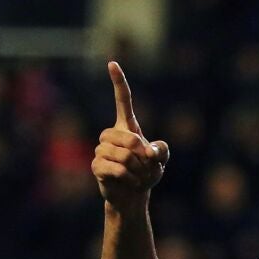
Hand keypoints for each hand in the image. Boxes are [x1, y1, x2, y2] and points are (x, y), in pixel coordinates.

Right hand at [93, 61, 168, 212]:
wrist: (133, 195)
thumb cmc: (146, 173)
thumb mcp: (161, 160)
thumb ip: (162, 150)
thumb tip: (148, 150)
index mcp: (126, 127)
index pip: (122, 100)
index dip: (118, 82)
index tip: (112, 63)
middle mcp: (111, 135)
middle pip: (128, 137)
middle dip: (142, 153)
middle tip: (146, 166)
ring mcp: (101, 150)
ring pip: (123, 155)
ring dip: (138, 169)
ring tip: (138, 176)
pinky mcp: (96, 166)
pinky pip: (117, 169)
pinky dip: (131, 178)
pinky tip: (130, 182)